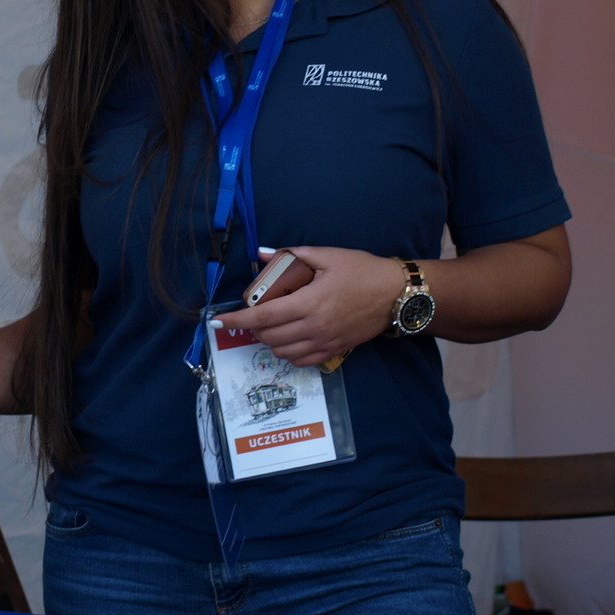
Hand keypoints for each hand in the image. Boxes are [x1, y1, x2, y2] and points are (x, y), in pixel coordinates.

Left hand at [215, 246, 400, 366]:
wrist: (396, 295)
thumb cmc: (362, 271)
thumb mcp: (327, 256)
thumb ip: (291, 256)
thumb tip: (261, 254)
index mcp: (309, 303)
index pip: (263, 316)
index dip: (237, 319)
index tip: (218, 321)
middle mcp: (314, 327)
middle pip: (268, 336)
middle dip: (253, 326)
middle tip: (253, 312)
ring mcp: (324, 342)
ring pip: (281, 351)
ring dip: (268, 339)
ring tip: (270, 323)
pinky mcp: (333, 351)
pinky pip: (300, 360)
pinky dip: (286, 352)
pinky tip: (288, 338)